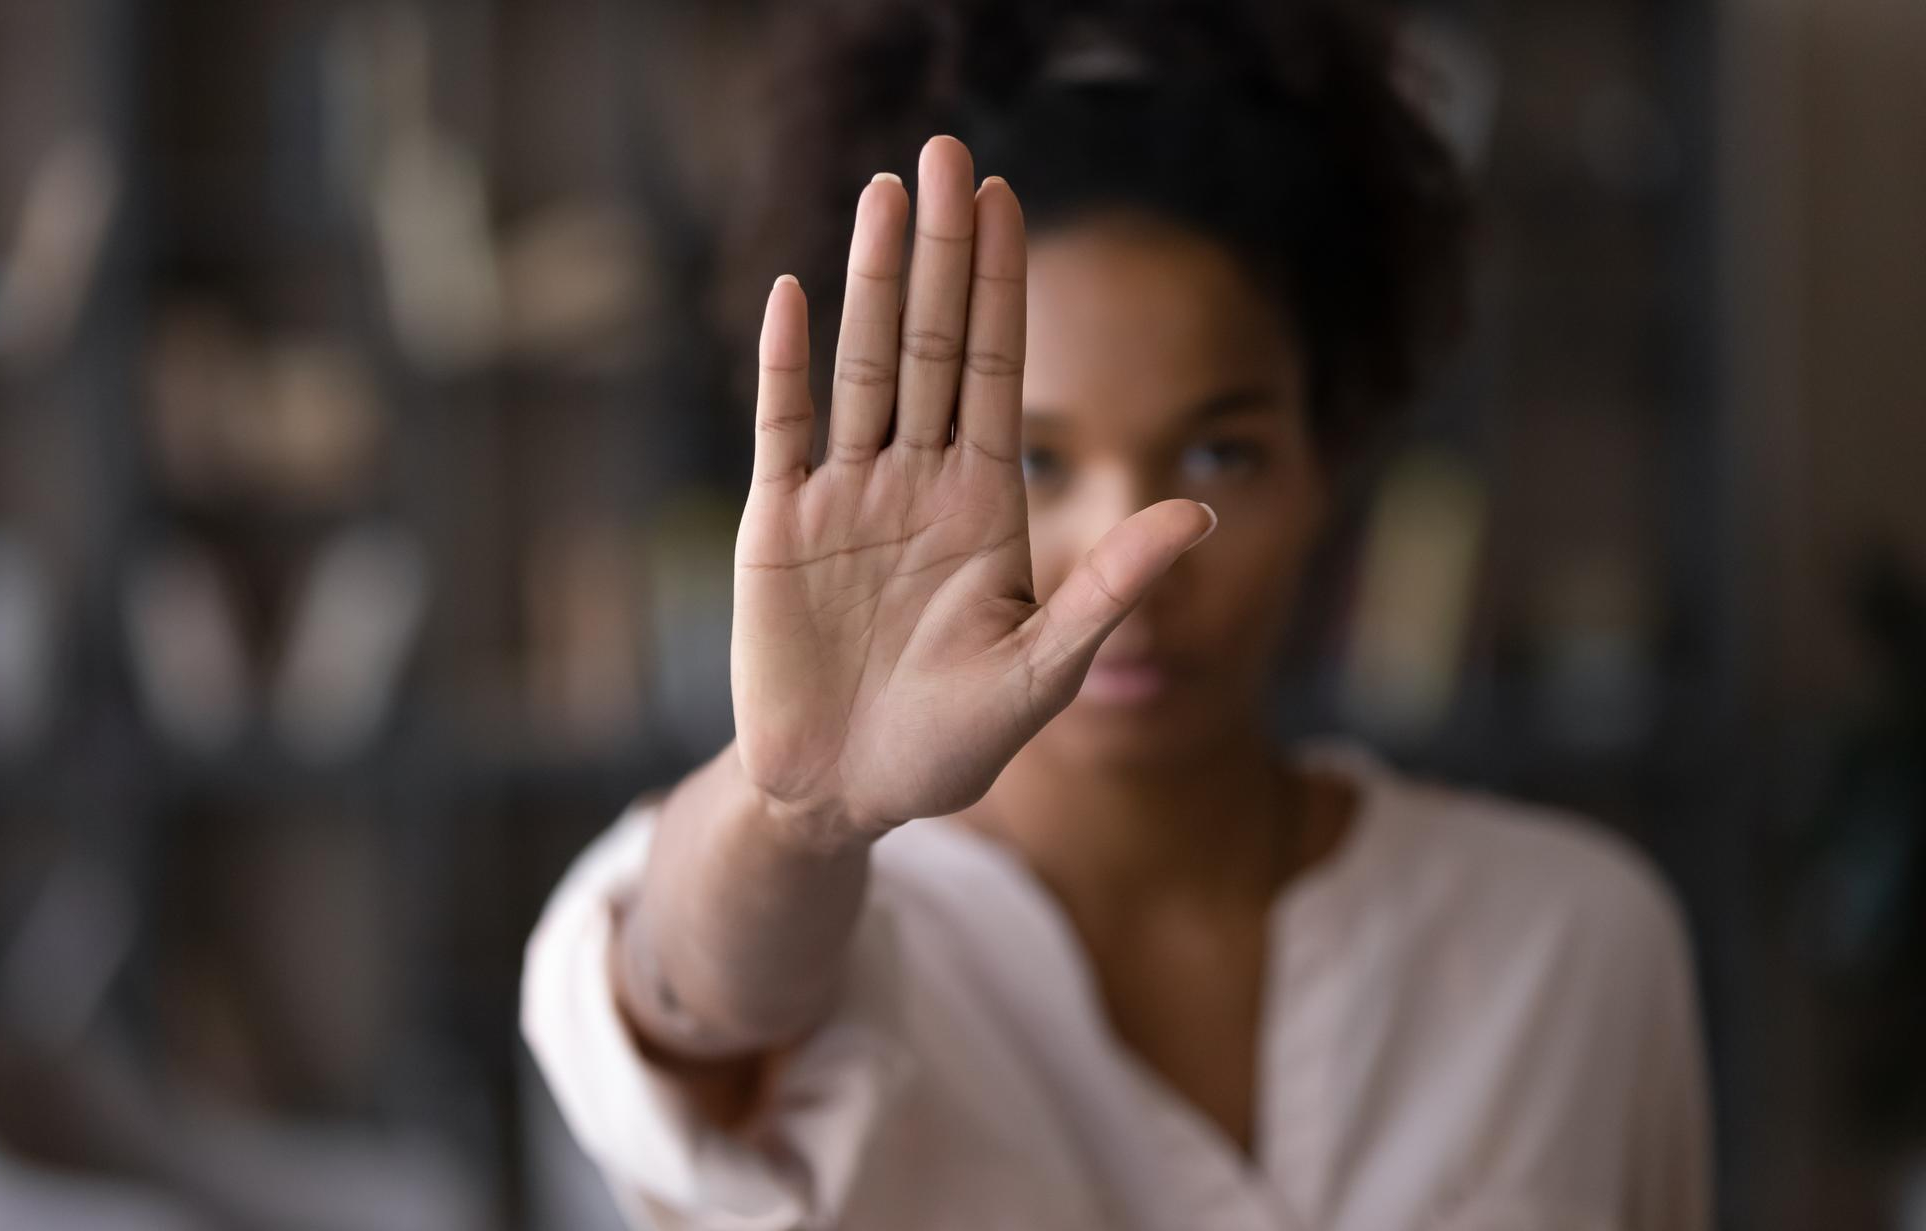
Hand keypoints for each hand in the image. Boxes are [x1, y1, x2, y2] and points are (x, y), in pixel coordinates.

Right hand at [731, 135, 1216, 846]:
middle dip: (943, 250)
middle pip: (933, 344)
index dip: (1004, 285)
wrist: (843, 797)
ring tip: (883, 193)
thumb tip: (1202, 512)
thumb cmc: (950, 746)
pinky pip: (782, 430)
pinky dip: (786, 365)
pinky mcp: (776, 529)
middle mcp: (915, 482)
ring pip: (862, 367)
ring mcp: (843, 499)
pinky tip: (792, 293)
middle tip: (946, 151)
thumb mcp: (1044, 672)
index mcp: (983, 505)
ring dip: (872, 282)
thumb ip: (1110, 588)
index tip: (1007, 198)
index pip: (998, 370)